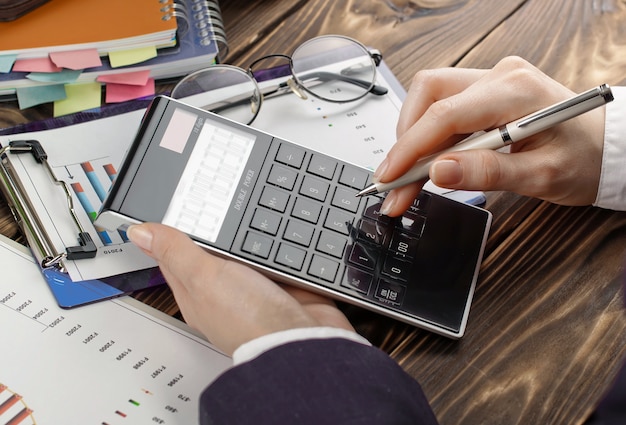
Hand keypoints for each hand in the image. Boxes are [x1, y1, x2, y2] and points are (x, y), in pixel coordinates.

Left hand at [127, 223, 353, 355]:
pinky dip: (278, 240)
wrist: (301, 339)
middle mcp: (225, 289)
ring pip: (248, 247)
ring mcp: (256, 285)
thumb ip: (175, 251)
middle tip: (213, 196)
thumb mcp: (203, 277)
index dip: (172, 228)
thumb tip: (139, 231)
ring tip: (246, 203)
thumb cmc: (249, 321)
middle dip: (215, 224)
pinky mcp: (283, 281)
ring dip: (250, 230)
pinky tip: (278, 226)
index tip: (173, 204)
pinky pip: (278, 252)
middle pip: (214, 248)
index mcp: (196, 291)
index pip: (175, 254)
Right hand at [375, 56, 605, 215]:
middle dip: (404, 143)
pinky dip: (428, 138)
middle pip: (428, 96)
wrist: (606, 147)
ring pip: (429, 99)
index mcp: (516, 91)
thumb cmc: (584, 158)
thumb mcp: (542, 176)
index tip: (390, 178)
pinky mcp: (484, 93)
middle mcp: (499, 77)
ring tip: (409, 178)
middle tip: (395, 184)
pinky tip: (427, 164)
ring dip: (412, 139)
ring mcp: (491, 81)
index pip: (444, 114)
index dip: (409, 148)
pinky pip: (443, 108)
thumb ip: (488, 172)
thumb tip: (438, 171)